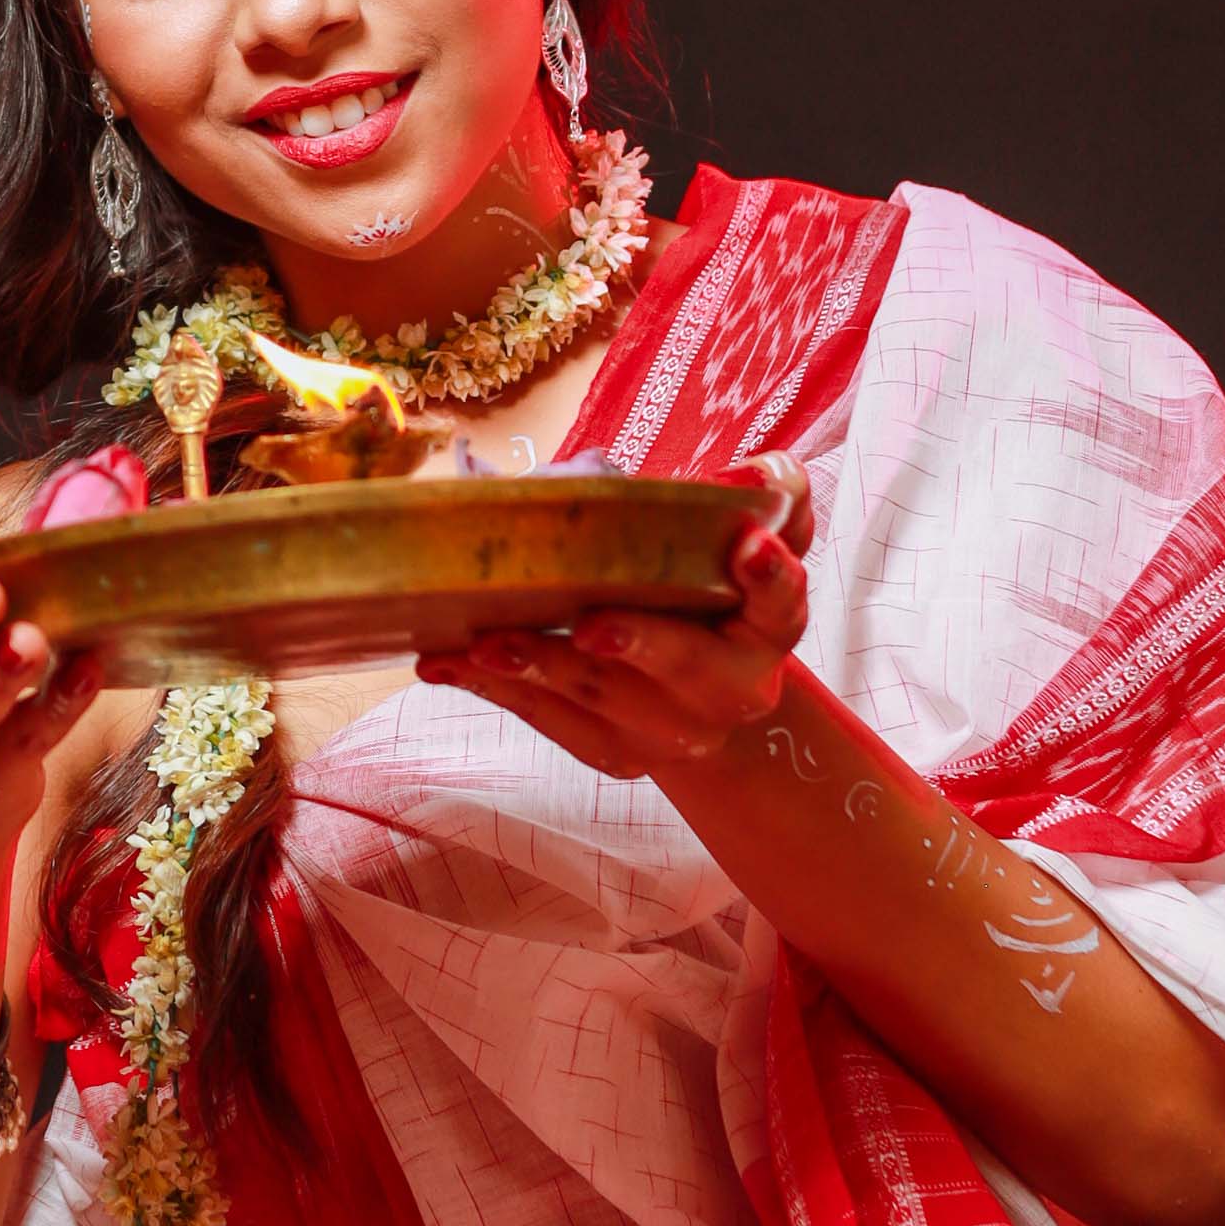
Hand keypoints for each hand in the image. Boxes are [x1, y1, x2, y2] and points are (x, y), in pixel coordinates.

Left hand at [443, 512, 808, 787]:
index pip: (782, 601)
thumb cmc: (711, 593)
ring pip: (600, 696)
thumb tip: (752, 473)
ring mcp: (669, 732)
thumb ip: (767, 496)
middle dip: (637, 643)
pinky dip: (493, 688)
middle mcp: (730, 692)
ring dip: (537, 667)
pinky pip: (548, 719)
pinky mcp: (612, 752)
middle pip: (683, 663)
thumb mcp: (748, 540)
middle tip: (590, 626)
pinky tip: (442, 662)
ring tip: (480, 642)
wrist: (699, 697)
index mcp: (769, 629)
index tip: (749, 545)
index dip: (771, 576)